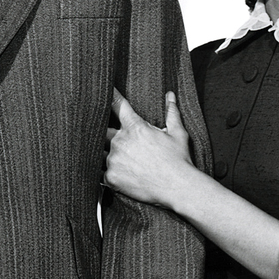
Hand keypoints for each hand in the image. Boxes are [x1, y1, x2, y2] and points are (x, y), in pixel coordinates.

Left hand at [104, 91, 192, 208]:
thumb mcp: (177, 133)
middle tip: (123, 145)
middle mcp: (120, 141)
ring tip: (123, 162)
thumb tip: (170, 96)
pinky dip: (108, 173)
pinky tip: (120, 175)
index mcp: (134, 127)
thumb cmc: (179, 160)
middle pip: (103, 131)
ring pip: (100, 153)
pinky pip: (101, 173)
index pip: (117, 105)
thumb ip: (171, 112)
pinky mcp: (111, 177)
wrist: (177, 186)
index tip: (103, 91)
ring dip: (106, 155)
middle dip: (109, 135)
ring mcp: (114, 160)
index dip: (109, 96)